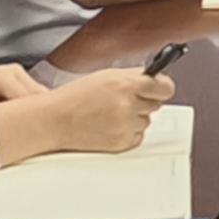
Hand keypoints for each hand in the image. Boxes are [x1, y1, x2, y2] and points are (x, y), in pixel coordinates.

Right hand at [31, 69, 171, 154]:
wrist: (54, 120)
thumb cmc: (75, 97)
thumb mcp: (105, 75)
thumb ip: (132, 75)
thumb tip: (153, 77)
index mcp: (124, 84)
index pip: (164, 87)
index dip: (162, 87)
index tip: (160, 87)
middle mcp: (126, 105)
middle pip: (156, 104)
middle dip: (144, 101)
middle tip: (125, 99)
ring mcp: (124, 126)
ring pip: (146, 121)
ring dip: (135, 117)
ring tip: (112, 113)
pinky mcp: (121, 143)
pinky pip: (138, 136)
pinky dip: (129, 131)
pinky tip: (111, 125)